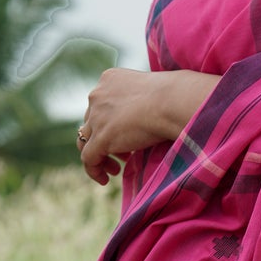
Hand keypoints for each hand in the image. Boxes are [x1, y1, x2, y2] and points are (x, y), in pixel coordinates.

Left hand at [78, 68, 218, 185]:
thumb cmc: (174, 96)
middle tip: (124, 155)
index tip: (126, 136)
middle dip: (106, 139)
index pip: (101, 104)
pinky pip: (88, 158)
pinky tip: (105, 180)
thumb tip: (147, 117)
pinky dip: (94, 170)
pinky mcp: (101, 137)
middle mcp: (97, 96)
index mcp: (108, 80)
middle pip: (92, 122)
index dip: (110, 122)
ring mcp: (96, 117)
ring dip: (98, 156)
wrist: (173, 101)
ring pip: (86, 141)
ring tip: (114, 169)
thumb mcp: (150, 92)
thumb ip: (140, 101)